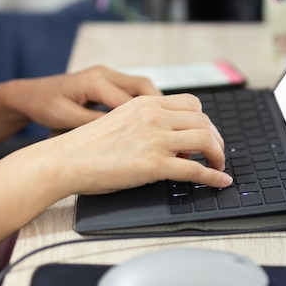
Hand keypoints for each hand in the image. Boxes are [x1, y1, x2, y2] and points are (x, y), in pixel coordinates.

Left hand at [9, 65, 161, 131]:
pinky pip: (134, 91)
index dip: (144, 119)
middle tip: (170, 126)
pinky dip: (144, 104)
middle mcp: (105, 73)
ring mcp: (108, 76)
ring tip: (163, 124)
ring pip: (143, 87)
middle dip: (159, 106)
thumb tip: (120, 133)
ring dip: (154, 104)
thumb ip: (93, 124)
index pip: (128, 101)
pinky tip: (148, 120)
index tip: (155, 136)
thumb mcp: (65, 118)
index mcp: (94, 80)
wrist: (30, 95)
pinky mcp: (109, 82)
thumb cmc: (44, 105)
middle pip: (144, 86)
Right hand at [45, 93, 232, 194]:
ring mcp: (155, 140)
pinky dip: (213, 176)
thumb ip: (150, 124)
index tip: (207, 134)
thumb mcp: (122, 120)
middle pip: (204, 122)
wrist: (64, 160)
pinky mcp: (154, 164)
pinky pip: (196, 169)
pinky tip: (221, 181)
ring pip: (206, 141)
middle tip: (217, 153)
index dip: (205, 121)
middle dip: (216, 139)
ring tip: (218, 166)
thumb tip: (178, 143)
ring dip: (218, 155)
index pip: (193, 105)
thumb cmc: (88, 146)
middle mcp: (154, 117)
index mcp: (146, 104)